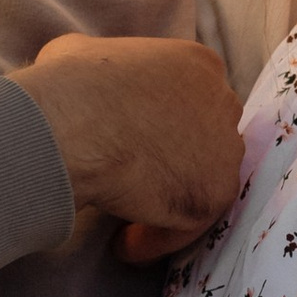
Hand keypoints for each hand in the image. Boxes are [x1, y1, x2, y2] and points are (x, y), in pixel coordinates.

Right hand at [7, 33, 242, 250]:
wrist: (74, 125)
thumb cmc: (71, 85)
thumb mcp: (79, 52)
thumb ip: (99, 64)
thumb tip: (79, 73)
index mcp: (199, 65)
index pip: (193, 99)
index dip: (165, 126)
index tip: (134, 144)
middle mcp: (223, 103)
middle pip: (208, 140)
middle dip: (176, 162)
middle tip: (136, 181)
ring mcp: (225, 151)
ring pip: (202, 183)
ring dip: (167, 203)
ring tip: (126, 222)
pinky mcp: (214, 194)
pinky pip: (188, 224)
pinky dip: (157, 238)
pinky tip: (123, 244)